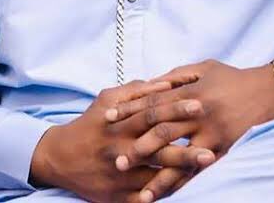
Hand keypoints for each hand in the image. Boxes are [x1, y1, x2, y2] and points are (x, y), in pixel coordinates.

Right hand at [30, 79, 213, 202]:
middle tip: (213, 149)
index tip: (200, 105)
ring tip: (203, 170)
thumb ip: (136, 90)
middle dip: (186, 150)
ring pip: (154, 177)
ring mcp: (119, 175)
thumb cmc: (91, 122)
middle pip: (158, 149)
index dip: (176, 109)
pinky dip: (160, 195)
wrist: (60, 157)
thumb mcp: (107, 98)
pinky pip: (141, 199)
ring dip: (180, 175)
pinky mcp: (116, 196)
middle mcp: (121, 149)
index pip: (152, 114)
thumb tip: (166, 83)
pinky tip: (180, 192)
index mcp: (120, 124)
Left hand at [106, 60, 273, 200]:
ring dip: (159, 176)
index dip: (130, 109)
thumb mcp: (203, 67)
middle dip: (138, 146)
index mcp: (191, 90)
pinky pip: (200, 170)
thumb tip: (151, 85)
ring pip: (181, 157)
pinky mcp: (224, 149)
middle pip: (162, 131)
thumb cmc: (231, 76)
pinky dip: (184, 184)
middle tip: (116, 160)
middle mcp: (199, 113)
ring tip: (140, 193)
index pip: (154, 100)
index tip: (108, 118)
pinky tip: (170, 196)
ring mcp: (212, 134)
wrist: (267, 90)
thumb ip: (175, 76)